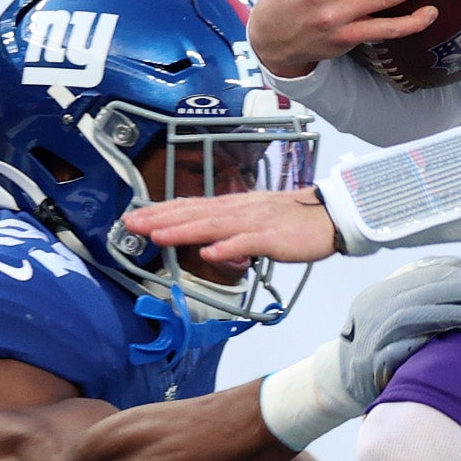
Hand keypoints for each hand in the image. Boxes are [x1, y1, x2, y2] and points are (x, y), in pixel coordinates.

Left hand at [121, 189, 340, 267]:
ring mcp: (254, 223)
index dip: (160, 212)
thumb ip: (229, 229)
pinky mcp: (272, 238)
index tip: (133, 218)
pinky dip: (226, 248)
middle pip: (193, 214)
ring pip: (213, 226)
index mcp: (232, 207)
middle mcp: (237, 210)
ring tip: (157, 236)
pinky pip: (246, 243)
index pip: (190, 207)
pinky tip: (208, 253)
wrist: (329, 217)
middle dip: (160, 220)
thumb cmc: (292, 221)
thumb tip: (205, 239)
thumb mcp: (253, 220)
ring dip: (184, 231)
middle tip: (131, 225)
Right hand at [254, 255, 460, 447]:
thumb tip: (457, 262)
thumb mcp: (391, 305)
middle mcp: (373, 310)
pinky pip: (398, 351)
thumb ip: (419, 282)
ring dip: (443, 315)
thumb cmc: (379, 340)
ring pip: (409, 318)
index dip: (458, 275)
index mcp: (380, 293)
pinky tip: (445, 341)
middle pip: (420, 292)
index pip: (423, 276)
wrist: (342, 380)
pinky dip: (420, 343)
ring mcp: (372, 337)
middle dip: (460, 289)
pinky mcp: (373, 365)